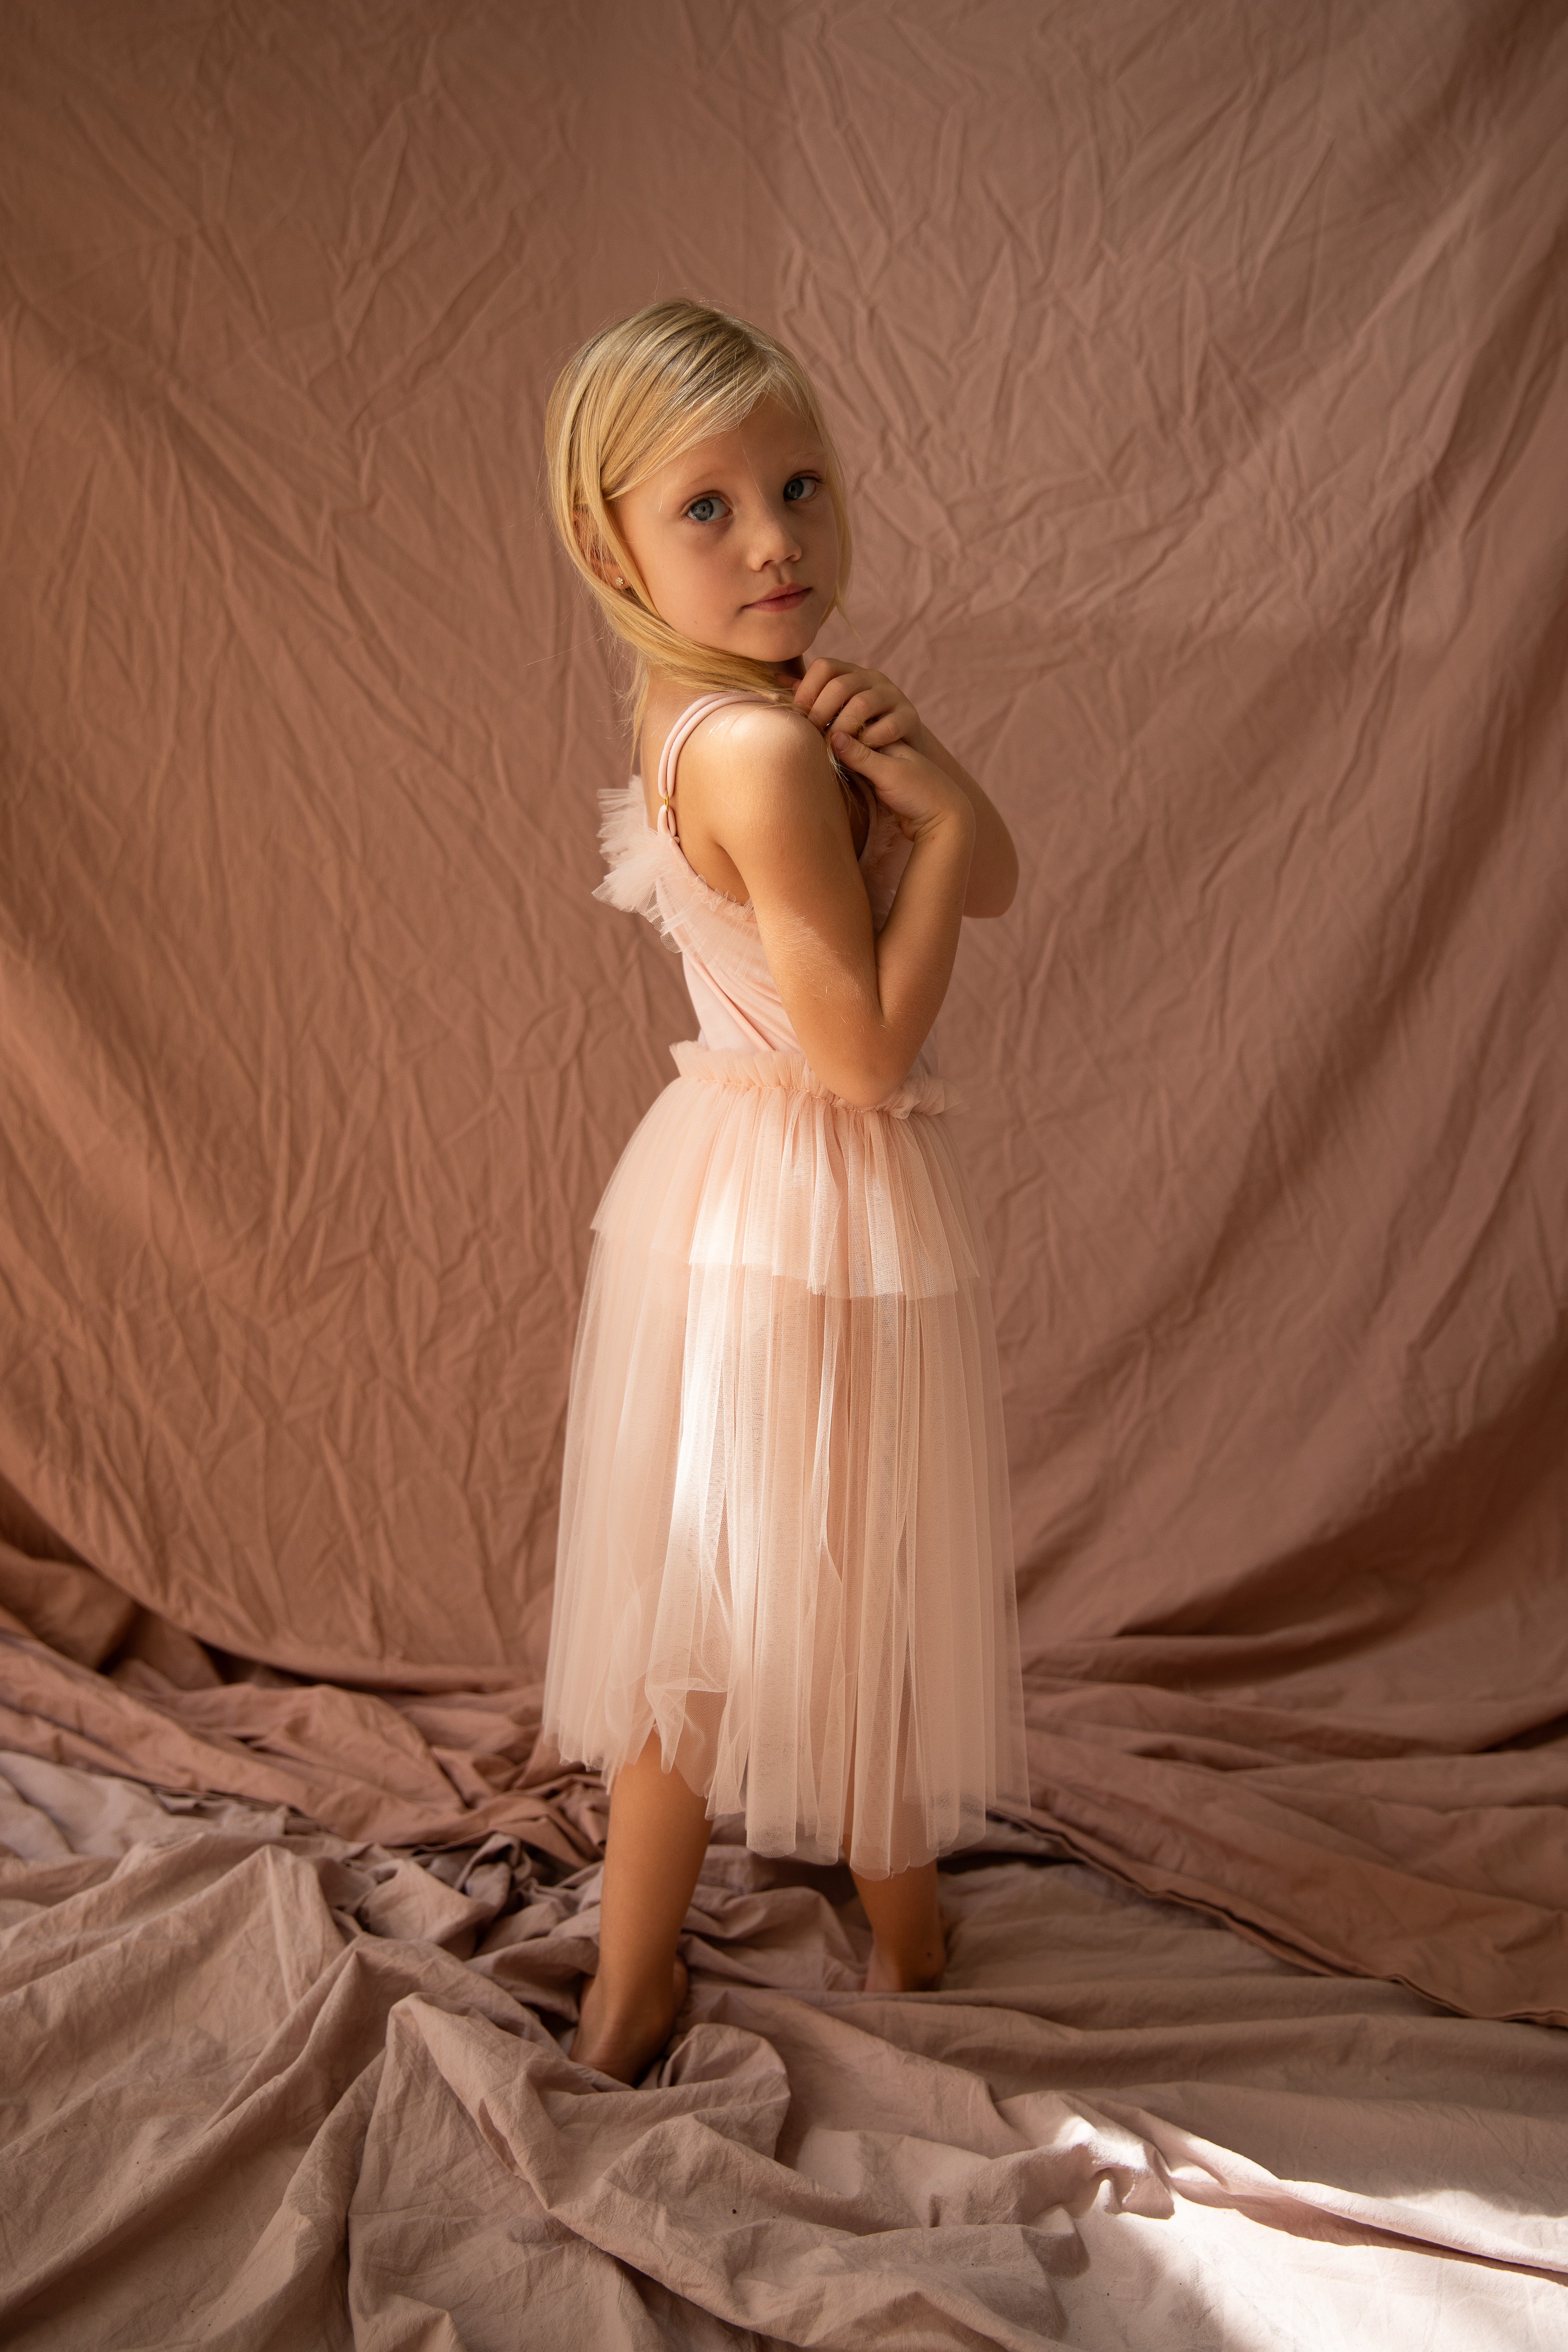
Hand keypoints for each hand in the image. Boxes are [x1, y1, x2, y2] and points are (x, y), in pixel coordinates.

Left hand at [794, 658, 924, 753]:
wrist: (903, 749)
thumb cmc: (859, 730)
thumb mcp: (835, 712)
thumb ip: (812, 698)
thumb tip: (778, 683)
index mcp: (851, 672)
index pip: (825, 666)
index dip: (807, 689)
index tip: (799, 715)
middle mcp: (873, 678)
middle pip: (841, 685)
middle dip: (821, 712)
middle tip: (814, 734)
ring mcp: (893, 695)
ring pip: (863, 704)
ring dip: (843, 728)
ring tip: (833, 746)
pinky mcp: (910, 717)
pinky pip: (888, 726)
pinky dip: (870, 741)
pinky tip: (860, 752)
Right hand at [828, 728, 972, 846]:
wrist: (943, 821)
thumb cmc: (920, 793)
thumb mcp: (889, 772)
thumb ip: (861, 755)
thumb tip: (833, 736)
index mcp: (890, 738)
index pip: (856, 725)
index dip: (835, 727)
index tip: (815, 732)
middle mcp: (885, 749)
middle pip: (852, 740)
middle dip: (834, 742)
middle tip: (811, 748)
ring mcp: (882, 767)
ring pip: (853, 758)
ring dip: (838, 759)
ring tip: (815, 760)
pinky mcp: (881, 786)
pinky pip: (857, 774)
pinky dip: (846, 774)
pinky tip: (831, 776)